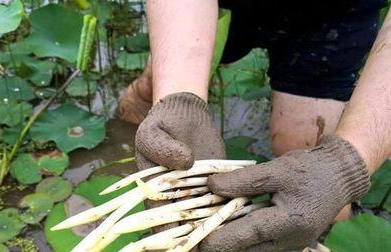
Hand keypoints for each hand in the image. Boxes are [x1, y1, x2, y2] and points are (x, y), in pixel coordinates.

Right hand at [135, 92, 224, 232]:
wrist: (185, 113)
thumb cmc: (162, 124)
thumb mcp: (153, 132)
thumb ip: (163, 148)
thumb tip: (185, 163)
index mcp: (154, 190)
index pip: (160, 217)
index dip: (170, 233)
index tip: (184, 242)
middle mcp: (176, 196)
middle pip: (184, 224)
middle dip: (194, 237)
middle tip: (208, 245)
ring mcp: (197, 192)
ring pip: (206, 217)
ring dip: (214, 228)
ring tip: (228, 238)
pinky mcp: (217, 183)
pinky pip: (223, 200)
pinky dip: (231, 210)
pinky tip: (243, 219)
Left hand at [201, 135, 369, 251]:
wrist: (339, 176)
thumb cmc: (309, 170)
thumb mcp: (276, 169)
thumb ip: (243, 180)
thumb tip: (211, 186)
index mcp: (289, 221)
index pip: (249, 234)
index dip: (222, 238)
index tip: (199, 239)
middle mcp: (291, 241)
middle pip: (248, 250)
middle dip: (222, 244)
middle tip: (197, 237)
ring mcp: (291, 246)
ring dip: (232, 243)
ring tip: (209, 231)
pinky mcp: (289, 245)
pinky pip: (261, 248)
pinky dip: (244, 241)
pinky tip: (228, 229)